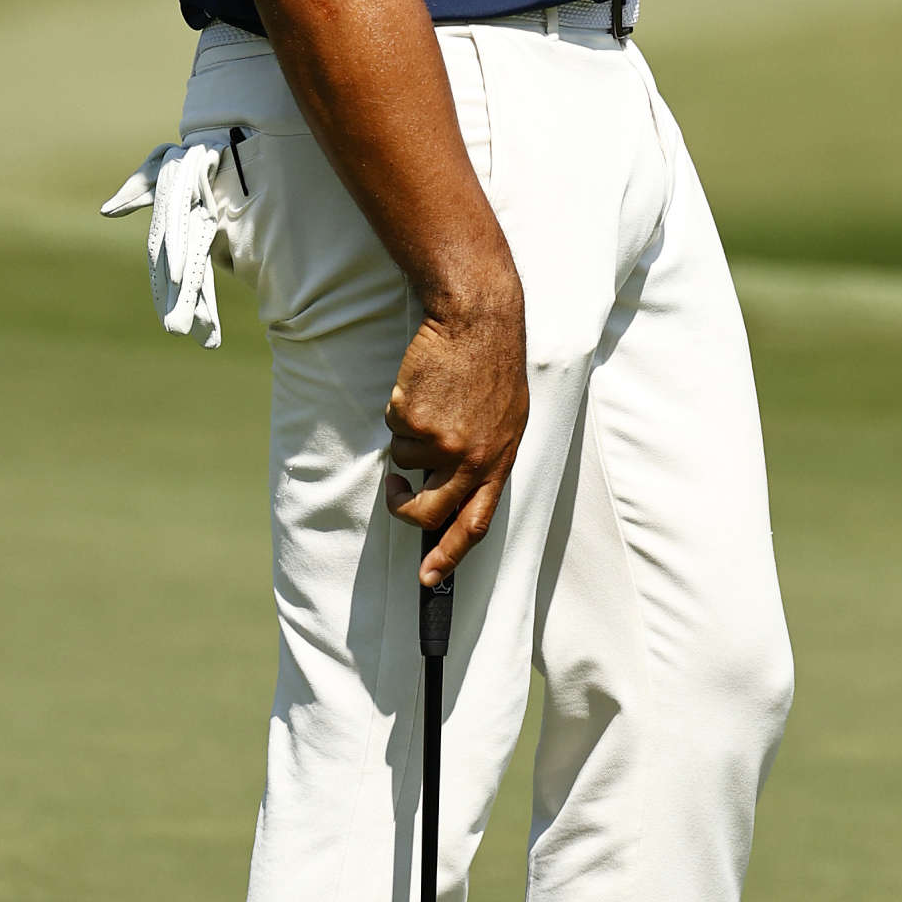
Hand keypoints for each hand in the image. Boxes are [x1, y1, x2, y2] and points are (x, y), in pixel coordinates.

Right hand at [383, 270, 529, 584]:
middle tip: (395, 492)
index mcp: (498, 464)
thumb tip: (456, 489)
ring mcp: (441, 442)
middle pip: (427, 511)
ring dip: (408, 434)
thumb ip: (484, 459)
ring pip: (403, 460)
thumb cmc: (494, 367)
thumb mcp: (507, 422)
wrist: (478, 322)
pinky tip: (423, 384)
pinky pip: (393, 426)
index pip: (475, 525)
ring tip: (433, 399)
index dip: (449, 557)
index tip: (428, 579)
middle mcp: (470, 461)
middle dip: (403, 507)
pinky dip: (401, 407)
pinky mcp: (414, 420)